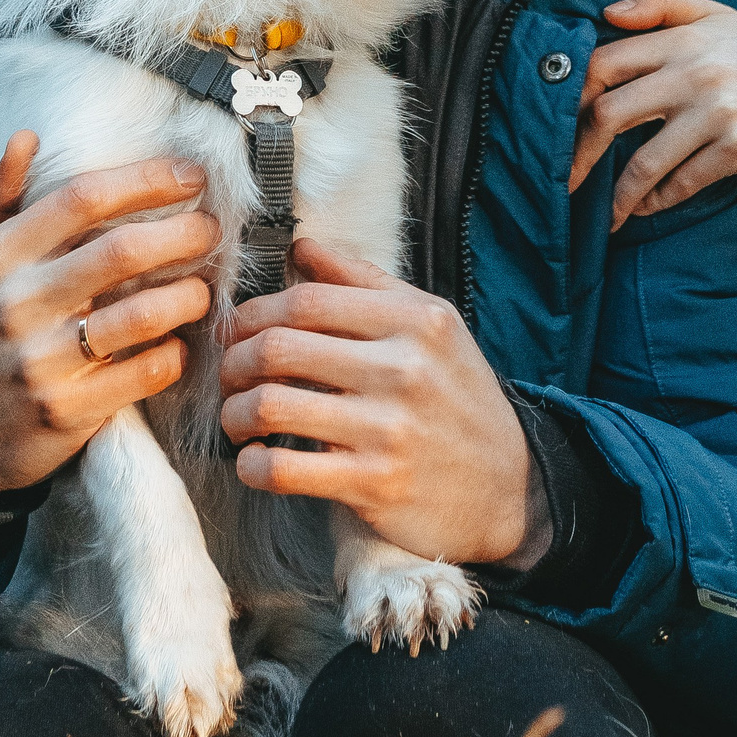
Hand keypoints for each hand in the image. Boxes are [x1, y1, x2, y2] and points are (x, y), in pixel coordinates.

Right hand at [0, 134, 219, 510]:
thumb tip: (27, 137)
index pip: (83, 198)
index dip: (146, 180)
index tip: (191, 175)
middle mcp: (17, 303)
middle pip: (122, 250)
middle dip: (184, 234)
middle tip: (212, 230)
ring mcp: (41, 360)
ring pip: (142, 314)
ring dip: (188, 296)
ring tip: (203, 289)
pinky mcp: (67, 409)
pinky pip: (144, 372)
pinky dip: (174, 354)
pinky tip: (178, 344)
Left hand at [220, 240, 534, 564]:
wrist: (507, 489)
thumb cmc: (458, 399)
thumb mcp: (432, 326)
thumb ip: (366, 282)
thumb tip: (302, 247)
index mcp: (415, 321)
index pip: (307, 300)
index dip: (254, 314)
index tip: (238, 331)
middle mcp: (404, 369)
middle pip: (279, 348)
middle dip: (235, 361)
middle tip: (229, 375)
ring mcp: (389, 429)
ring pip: (272, 406)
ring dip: (236, 413)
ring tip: (237, 419)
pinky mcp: (375, 483)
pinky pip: (285, 469)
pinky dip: (253, 466)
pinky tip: (254, 462)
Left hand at [569, 0, 736, 227]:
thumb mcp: (714, 15)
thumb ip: (660, 5)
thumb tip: (607, 12)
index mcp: (682, 41)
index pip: (605, 63)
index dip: (573, 94)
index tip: (560, 119)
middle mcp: (695, 76)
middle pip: (611, 113)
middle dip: (580, 151)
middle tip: (566, 176)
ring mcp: (715, 115)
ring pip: (644, 162)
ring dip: (617, 194)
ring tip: (607, 213)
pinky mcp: (736, 150)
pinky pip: (682, 183)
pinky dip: (658, 200)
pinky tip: (646, 206)